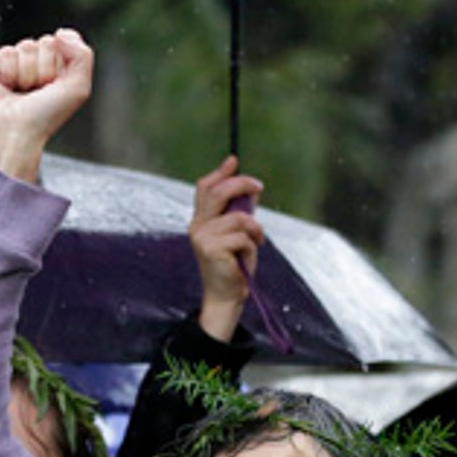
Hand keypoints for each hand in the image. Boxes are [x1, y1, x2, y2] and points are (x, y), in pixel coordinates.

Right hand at [0, 29, 92, 181]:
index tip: (55, 84)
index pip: (63, 42)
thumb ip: (82, 54)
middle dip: (44, 68)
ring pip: (25, 46)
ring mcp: (15, 66)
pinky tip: (7, 87)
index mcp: (58, 68)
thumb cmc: (47, 115)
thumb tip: (59, 33)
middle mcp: (37, 65)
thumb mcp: (78, 87)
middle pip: (45, 42)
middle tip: (38, 90)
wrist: (16, 132)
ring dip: (26, 73)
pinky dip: (8, 72)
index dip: (60, 61)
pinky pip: (6, 52)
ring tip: (21, 92)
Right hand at [190, 156, 263, 342]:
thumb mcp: (238, 233)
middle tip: (259, 186)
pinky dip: (252, 246)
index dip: (220, 173)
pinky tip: (246, 257)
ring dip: (254, 230)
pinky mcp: (211, 249)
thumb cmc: (233, 264)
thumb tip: (251, 188)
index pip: (205, 188)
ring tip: (255, 242)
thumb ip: (240, 211)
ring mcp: (202, 237)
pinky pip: (243, 237)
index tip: (234, 161)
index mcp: (201, 219)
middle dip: (241, 185)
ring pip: (239, 218)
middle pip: (218, 193)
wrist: (226, 295)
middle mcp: (197, 225)